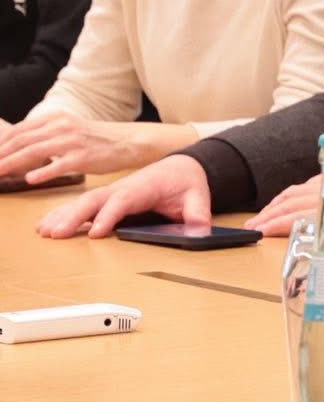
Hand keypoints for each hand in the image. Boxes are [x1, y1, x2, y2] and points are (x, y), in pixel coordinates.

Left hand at [0, 111, 190, 180]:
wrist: (128, 142)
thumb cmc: (95, 141)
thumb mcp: (67, 130)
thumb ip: (43, 136)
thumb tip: (14, 149)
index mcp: (55, 118)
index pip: (18, 131)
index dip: (0, 145)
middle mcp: (62, 126)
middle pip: (22, 141)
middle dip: (0, 156)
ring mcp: (73, 141)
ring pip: (35, 152)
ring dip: (11, 164)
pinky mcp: (84, 156)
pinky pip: (59, 164)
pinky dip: (43, 172)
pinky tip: (30, 179)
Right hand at [35, 154, 213, 238]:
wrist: (181, 168)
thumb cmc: (185, 182)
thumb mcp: (197, 196)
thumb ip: (198, 214)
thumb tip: (200, 231)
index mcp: (143, 187)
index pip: (123, 200)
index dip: (108, 215)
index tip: (95, 232)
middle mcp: (122, 188)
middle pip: (95, 200)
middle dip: (75, 217)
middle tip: (57, 234)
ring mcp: (111, 193)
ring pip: (83, 203)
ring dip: (63, 216)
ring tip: (45, 232)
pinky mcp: (105, 200)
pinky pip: (80, 206)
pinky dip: (62, 214)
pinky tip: (45, 226)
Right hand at [246, 175, 321, 236]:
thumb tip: (305, 250)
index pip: (297, 217)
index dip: (276, 225)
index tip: (260, 231)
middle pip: (292, 202)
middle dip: (268, 215)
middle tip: (251, 225)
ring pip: (294, 192)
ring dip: (275, 205)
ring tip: (261, 216)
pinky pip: (305, 184)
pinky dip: (290, 194)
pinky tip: (281, 201)